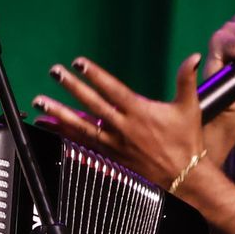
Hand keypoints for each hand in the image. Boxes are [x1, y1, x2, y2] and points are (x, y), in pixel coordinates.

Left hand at [34, 53, 207, 194]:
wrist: (184, 177)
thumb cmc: (186, 141)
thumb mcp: (189, 107)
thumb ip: (186, 80)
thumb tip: (194, 56)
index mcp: (140, 112)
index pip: (113, 89)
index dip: (95, 75)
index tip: (79, 63)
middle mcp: (124, 127)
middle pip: (92, 104)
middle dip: (71, 87)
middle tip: (55, 72)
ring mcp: (115, 143)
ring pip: (82, 126)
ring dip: (59, 114)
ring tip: (40, 104)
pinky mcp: (110, 156)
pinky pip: (83, 144)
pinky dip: (65, 136)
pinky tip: (51, 128)